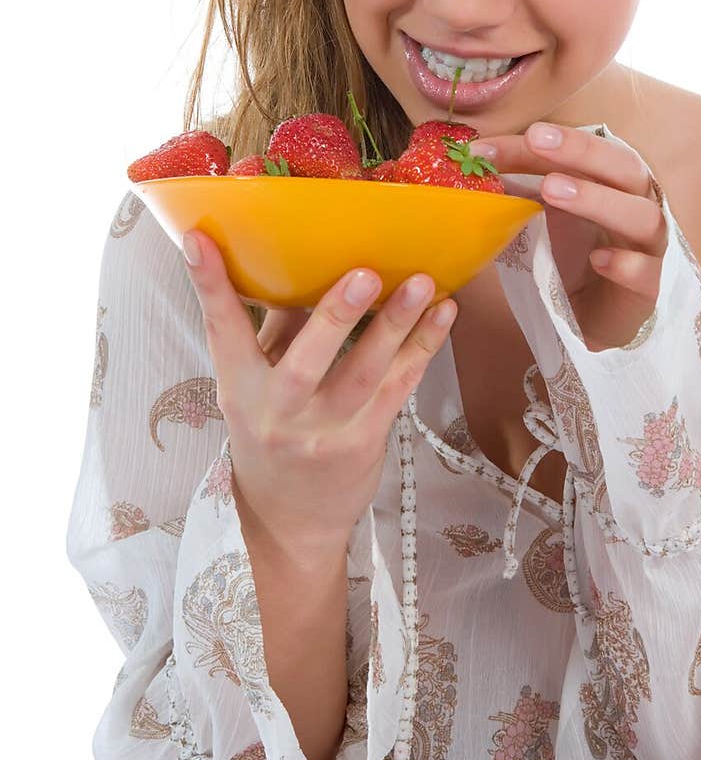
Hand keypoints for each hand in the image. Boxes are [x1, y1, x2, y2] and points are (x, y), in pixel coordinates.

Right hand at [182, 231, 456, 553]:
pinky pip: (398, 388)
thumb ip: (275, 328)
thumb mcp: (256, 384)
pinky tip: (444, 313)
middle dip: (336, 317)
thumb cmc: (272, 432)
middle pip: (306, 364)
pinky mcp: (366, 441)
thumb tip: (296, 257)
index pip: (221, 331)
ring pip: (365, 375)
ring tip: (422, 283)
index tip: (198, 239)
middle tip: (365, 274)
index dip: (209, 285)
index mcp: (241, 389)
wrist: (290, 520)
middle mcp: (279, 413)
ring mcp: (325, 432)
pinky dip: (423, 348)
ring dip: (397, 326)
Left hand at [468, 123, 667, 350]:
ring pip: (641, 217)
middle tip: (536, 139)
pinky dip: (625, 264)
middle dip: (581, 150)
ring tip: (552, 191)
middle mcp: (637, 207)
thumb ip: (519, 189)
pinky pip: (646, 274)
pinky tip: (599, 259)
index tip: (504, 139)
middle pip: (625, 168)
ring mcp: (647, 249)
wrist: (591, 318)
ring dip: (597, 200)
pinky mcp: (647, 291)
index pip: (588, 151)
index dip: (551, 140)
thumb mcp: (541, 217)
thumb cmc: (570, 258)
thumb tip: (473, 161)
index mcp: (613, 183)